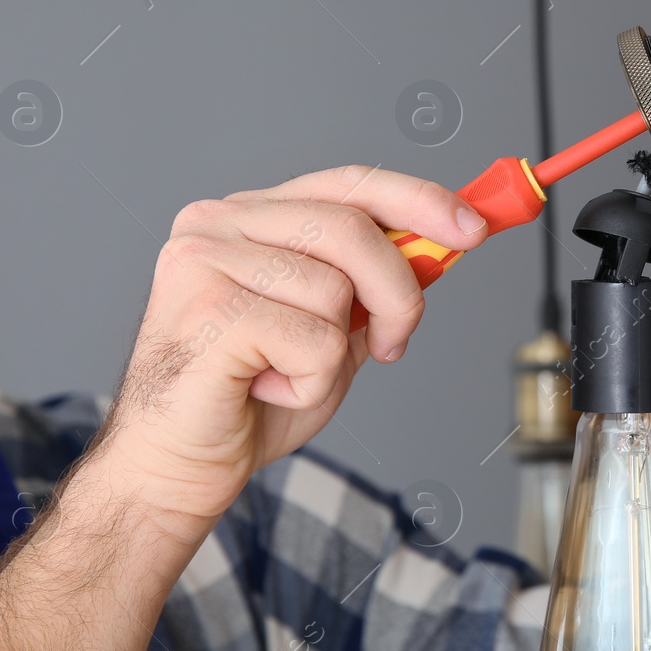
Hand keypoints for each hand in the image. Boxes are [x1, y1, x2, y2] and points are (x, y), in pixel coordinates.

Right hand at [96, 166, 486, 526]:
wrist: (177, 466)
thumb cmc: (251, 398)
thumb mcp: (334, 329)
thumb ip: (374, 284)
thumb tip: (444, 243)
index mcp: (250, 216)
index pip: (348, 184)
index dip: (418, 200)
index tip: (472, 226)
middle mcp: (219, 223)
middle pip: (352, 227)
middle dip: (399, 291)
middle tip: (392, 342)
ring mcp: (204, 261)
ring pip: (336, 290)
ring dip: (333, 354)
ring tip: (284, 373)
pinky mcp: (206, 310)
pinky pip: (313, 341)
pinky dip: (308, 382)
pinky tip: (263, 388)